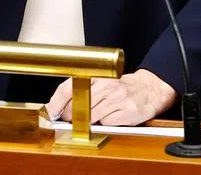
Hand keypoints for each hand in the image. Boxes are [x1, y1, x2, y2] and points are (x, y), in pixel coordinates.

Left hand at [45, 70, 175, 126]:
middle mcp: (107, 85)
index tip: (50, 112)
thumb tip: (59, 106)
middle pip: (78, 106)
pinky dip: (105, 123)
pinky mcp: (127, 112)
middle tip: (72, 118)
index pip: (68, 88)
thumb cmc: (122, 86)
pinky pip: (107, 124)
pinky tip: (112, 116)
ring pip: (91, 117)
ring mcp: (118, 99)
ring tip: (96, 115)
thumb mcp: (102, 80)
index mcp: (98, 75)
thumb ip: (82, 88)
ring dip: (89, 120)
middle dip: (71, 115)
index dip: (56, 103)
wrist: (150, 89)